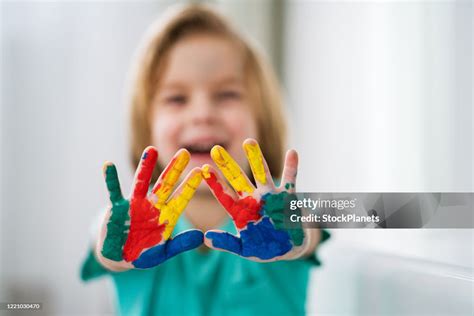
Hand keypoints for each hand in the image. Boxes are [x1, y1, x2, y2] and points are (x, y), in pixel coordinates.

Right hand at [96, 147, 202, 269]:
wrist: (119, 258)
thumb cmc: (144, 254)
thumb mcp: (164, 252)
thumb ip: (181, 244)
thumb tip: (201, 237)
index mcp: (166, 216)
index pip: (181, 198)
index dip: (190, 185)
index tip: (202, 170)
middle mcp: (152, 206)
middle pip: (165, 184)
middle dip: (174, 169)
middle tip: (185, 152)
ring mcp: (134, 205)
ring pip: (141, 182)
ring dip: (145, 166)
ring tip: (151, 149)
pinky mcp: (117, 208)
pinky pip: (113, 191)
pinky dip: (110, 179)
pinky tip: (108, 165)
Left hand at [202, 139, 312, 261]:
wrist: (289, 250)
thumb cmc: (264, 248)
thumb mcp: (243, 248)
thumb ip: (227, 243)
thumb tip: (206, 238)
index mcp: (241, 211)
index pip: (225, 195)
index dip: (215, 183)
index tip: (203, 170)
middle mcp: (253, 199)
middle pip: (239, 179)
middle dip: (228, 165)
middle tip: (216, 149)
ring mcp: (270, 196)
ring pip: (262, 174)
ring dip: (256, 158)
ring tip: (249, 142)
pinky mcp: (288, 198)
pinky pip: (290, 180)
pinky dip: (292, 168)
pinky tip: (292, 153)